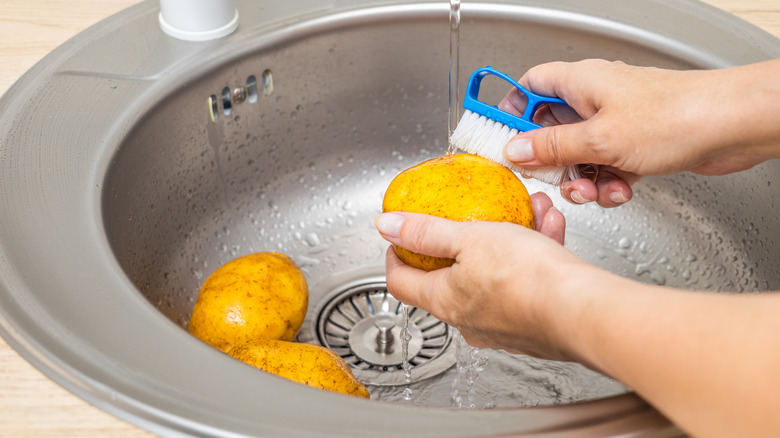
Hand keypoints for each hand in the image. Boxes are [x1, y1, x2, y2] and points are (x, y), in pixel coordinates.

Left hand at [375, 193, 586, 359]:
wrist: (581, 310)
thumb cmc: (525, 278)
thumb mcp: (468, 238)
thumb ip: (426, 231)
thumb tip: (388, 226)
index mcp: (444, 301)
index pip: (401, 282)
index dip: (396, 257)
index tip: (399, 240)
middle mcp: (468, 320)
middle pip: (450, 277)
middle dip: (462, 240)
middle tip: (469, 219)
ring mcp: (501, 326)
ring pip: (494, 275)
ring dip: (506, 240)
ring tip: (524, 213)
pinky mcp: (532, 325)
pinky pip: (524, 283)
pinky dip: (532, 255)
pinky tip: (547, 228)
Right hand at [499, 59, 779, 206]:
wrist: (730, 126)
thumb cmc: (675, 116)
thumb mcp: (599, 138)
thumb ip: (552, 147)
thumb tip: (516, 150)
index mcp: (579, 81)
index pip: (528, 87)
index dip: (510, 111)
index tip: (497, 137)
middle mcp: (595, 98)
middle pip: (551, 129)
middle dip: (552, 161)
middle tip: (552, 178)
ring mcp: (616, 121)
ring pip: (578, 154)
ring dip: (582, 178)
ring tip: (595, 189)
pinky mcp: (635, 143)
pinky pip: (604, 165)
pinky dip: (608, 182)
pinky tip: (621, 190)